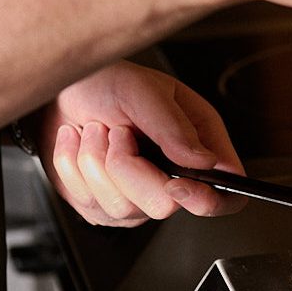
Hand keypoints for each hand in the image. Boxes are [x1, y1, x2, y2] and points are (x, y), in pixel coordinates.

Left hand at [34, 60, 244, 226]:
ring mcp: (138, 194)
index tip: (175, 185)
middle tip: (118, 132)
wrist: (63, 91)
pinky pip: (91, 206)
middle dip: (128, 168)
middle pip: (165, 205)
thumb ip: (174, 126)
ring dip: (95, 163)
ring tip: (95, 131)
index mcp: (199, 139)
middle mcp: (173, 172)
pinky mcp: (104, 206)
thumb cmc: (107, 82)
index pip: (228, 188)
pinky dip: (74, 170)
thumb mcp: (143, 91)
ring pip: (122, 208)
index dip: (210, 199)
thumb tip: (205, 161)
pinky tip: (78, 145)